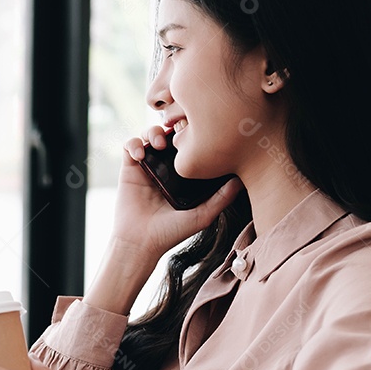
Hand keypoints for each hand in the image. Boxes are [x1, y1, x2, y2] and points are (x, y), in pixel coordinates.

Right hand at [115, 125, 242, 263]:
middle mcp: (165, 168)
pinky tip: (140, 155)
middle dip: (173, 127)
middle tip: (178, 134)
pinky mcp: (129, 169)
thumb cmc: (170, 233)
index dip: (191, 135)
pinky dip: (134, 143)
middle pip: (170, 135)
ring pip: (149, 135)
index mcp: (182, 175)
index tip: (198, 135)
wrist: (141, 242)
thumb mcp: (202, 215)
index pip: (188, 146)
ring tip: (158, 143)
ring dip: (153, 132)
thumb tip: (241, 180)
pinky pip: (129, 145)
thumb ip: (221, 198)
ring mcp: (147, 167)